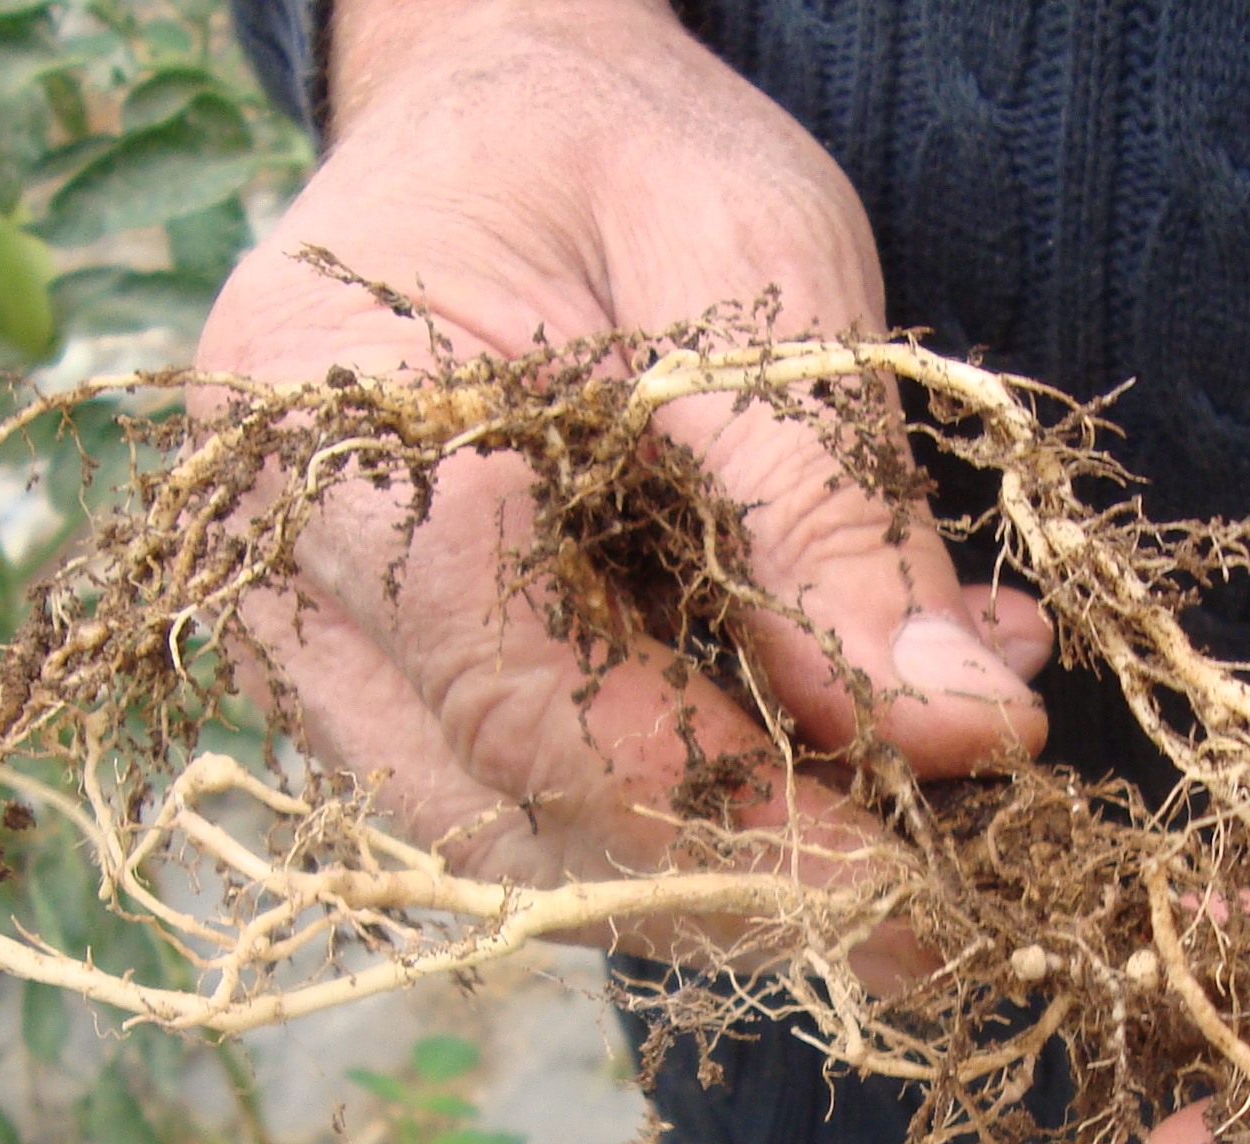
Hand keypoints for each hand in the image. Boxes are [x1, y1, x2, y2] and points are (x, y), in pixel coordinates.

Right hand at [194, 0, 1049, 966]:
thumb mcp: (757, 269)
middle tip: (934, 916)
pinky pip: (534, 815)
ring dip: (727, 875)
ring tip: (909, 837)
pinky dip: (699, 824)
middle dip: (736, 881)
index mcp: (320, 414)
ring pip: (517, 852)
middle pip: (503, 816)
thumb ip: (835, 509)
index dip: (720, 802)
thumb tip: (970, 729)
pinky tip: (839, 769)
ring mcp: (317, 658)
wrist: (494, 121)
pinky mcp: (384, 704)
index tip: (907, 871)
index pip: (511, 680)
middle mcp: (280, 572)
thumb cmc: (612, 154)